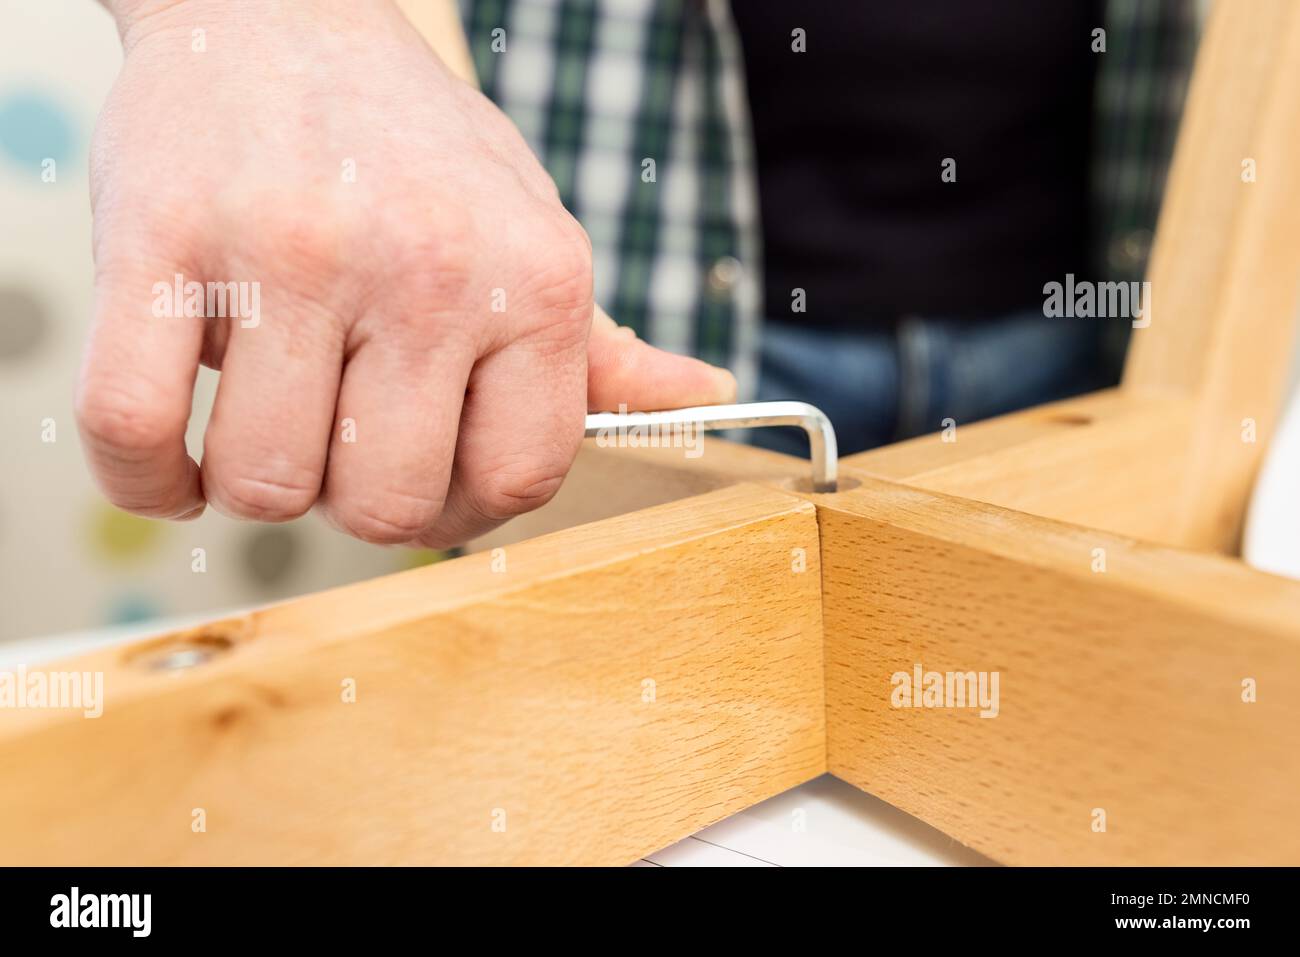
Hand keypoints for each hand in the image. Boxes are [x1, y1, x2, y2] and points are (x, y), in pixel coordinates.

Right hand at [77, 0, 734, 546]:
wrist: (277, 12)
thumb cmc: (408, 146)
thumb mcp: (527, 229)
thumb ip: (596, 341)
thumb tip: (703, 390)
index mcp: (533, 280)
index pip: (519, 479)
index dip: (462, 509)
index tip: (420, 484)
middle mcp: (427, 268)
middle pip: (389, 505)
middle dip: (353, 504)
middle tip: (332, 446)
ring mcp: (292, 254)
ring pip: (266, 484)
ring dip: (249, 485)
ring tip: (257, 423)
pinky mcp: (163, 240)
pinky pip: (133, 430)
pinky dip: (144, 476)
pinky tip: (174, 452)